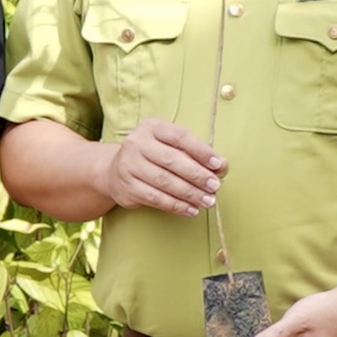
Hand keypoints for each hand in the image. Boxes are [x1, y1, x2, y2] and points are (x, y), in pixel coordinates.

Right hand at [103, 117, 228, 218]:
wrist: (114, 170)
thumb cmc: (153, 156)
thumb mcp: (171, 146)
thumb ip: (195, 153)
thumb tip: (221, 166)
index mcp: (152, 127)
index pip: (180, 137)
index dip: (201, 151)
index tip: (218, 164)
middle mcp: (137, 143)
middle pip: (172, 160)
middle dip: (197, 175)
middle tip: (215, 186)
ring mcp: (129, 165)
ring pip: (164, 181)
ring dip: (190, 193)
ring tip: (207, 200)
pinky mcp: (127, 187)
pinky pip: (156, 198)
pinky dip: (176, 205)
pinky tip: (191, 209)